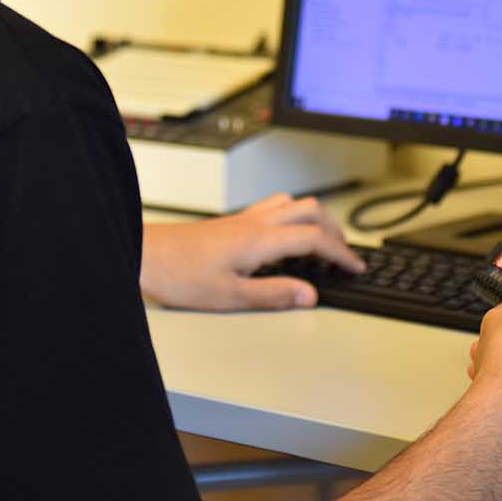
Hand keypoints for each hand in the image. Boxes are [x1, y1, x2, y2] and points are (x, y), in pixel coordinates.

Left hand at [141, 193, 366, 311]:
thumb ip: (274, 294)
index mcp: (260, 240)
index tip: (356, 267)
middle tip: (343, 256)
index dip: (342, 254)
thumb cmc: (180, 276)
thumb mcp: (231, 296)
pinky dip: (292, 218)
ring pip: (293, 203)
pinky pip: (274, 207)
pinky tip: (284, 238)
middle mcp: (255, 222)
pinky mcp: (231, 222)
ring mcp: (243, 219)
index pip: (316, 239)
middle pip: (311, 211)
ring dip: (314, 220)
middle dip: (335, 231)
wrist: (145, 255)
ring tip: (320, 246)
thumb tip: (309, 295)